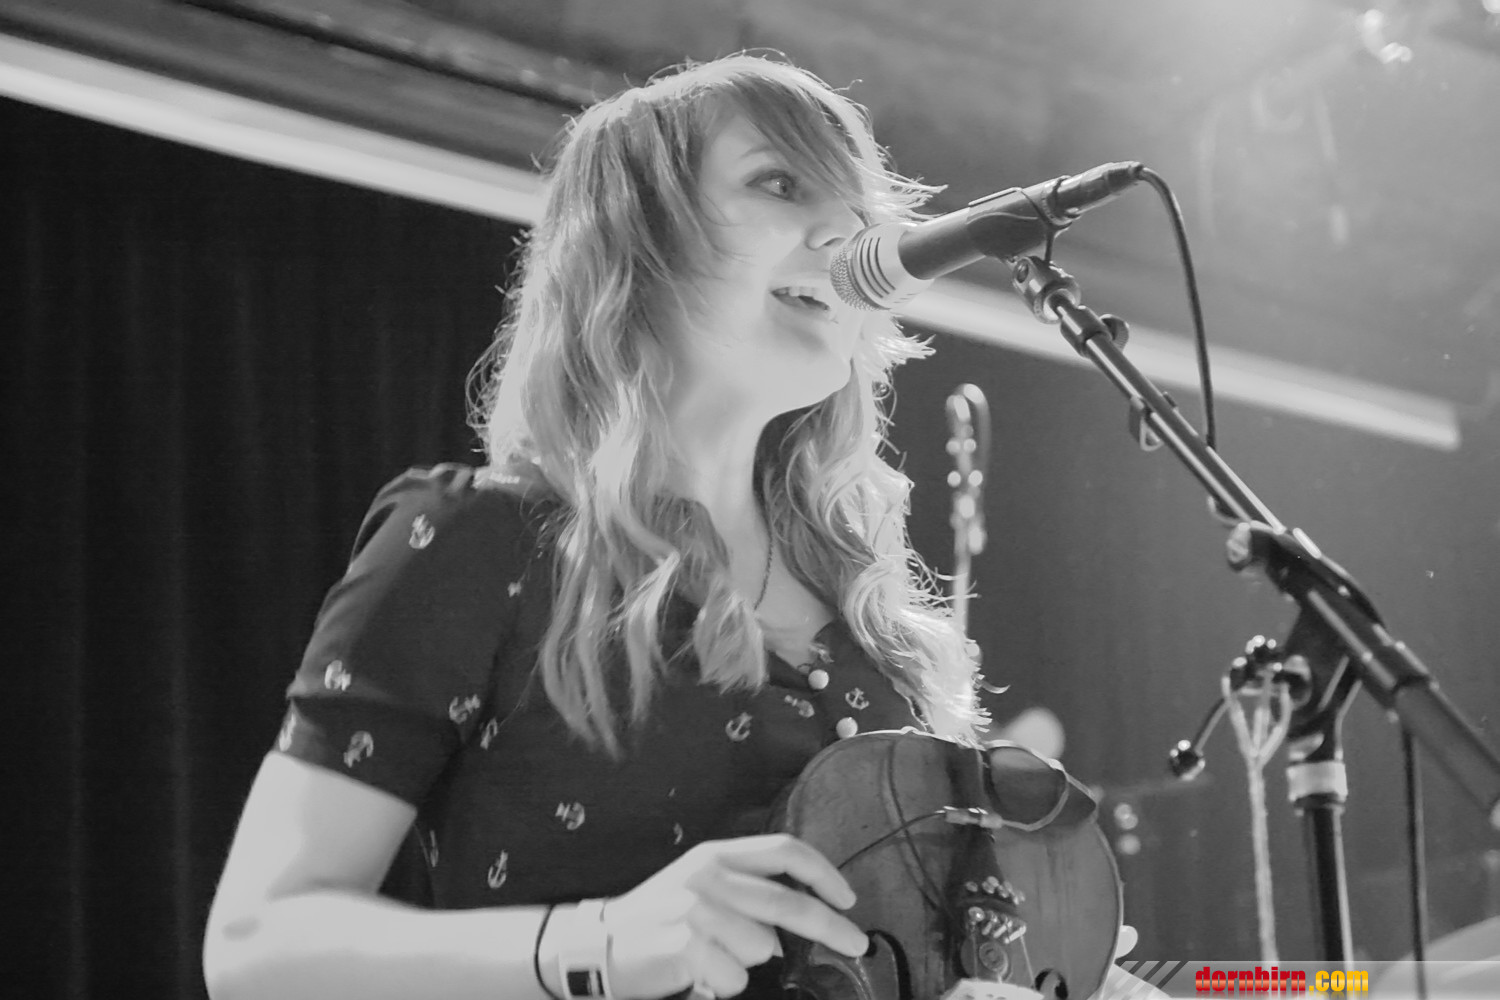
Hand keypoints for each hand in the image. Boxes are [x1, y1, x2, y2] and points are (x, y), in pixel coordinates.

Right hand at [598, 834, 869, 999]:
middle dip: (832, 926)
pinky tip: (696, 974)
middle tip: (858, 944)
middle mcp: (707, 875)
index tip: (848, 898)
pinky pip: (736, 977)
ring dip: (746, 963)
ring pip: (763, 947)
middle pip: (788, 901)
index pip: (783, 850)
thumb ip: (746, 890)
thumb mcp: (699, 885)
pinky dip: (723, 985)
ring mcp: (697, 911)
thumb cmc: (657, 918)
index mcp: (715, 854)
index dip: (823, 872)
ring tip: (710, 957)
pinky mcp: (688, 947)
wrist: (597, 947)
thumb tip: (797, 923)